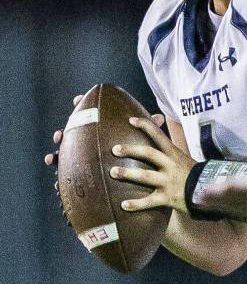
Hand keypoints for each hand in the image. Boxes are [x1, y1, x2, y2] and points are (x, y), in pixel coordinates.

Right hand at [43, 95, 165, 192]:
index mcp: (103, 131)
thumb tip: (159, 117)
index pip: (90, 116)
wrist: (138, 182)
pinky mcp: (82, 177)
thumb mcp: (145, 143)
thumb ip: (149, 131)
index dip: (82, 106)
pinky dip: (61, 181)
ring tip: (51, 158)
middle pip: (73, 135)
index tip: (78, 99)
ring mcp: (83, 160)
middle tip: (60, 134)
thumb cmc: (141, 156)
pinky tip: (57, 184)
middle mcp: (90, 143)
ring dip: (56, 156)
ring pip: (65, 157)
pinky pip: (68, 180)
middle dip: (65, 133)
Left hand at [109, 116, 195, 213]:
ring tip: (112, 172)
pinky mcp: (168, 198)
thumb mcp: (181, 156)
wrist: (206, 191)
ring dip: (128, 174)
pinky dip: (136, 204)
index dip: (146, 126)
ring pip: (146, 176)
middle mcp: (170, 165)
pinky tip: (123, 205)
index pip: (159, 136)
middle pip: (149, 154)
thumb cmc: (190, 173)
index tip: (131, 120)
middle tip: (114, 149)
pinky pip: (149, 201)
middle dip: (131, 150)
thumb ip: (166, 142)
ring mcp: (168, 182)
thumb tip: (158, 116)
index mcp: (173, 154)